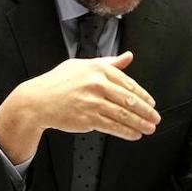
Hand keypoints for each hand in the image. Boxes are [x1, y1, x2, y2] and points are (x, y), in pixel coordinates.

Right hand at [0, 52, 160, 162]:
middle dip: (147, 112)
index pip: (129, 84)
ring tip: (148, 128)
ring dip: (140, 123)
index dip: (144, 96)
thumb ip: (108, 62)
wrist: (36, 100)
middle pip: (130, 100)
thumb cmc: (57, 83)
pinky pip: (113, 126)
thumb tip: (128, 57)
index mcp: (97, 69)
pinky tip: (134, 134)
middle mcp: (96, 84)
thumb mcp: (81, 66)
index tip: (151, 104)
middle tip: (155, 118)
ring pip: (124, 115)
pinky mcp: (87, 118)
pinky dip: (126, 132)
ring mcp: (92, 102)